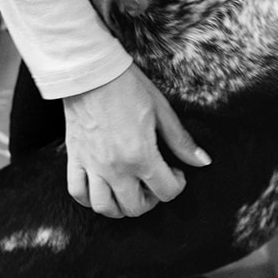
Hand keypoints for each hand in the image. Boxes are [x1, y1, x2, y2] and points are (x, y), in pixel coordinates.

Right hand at [63, 65, 210, 217]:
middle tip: (154, 181)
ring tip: (128, 191)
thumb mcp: (161, 111)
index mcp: (140, 155)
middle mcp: (115, 167)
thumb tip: (203, 162)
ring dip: (120, 206)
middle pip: (135, 207)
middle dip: (151, 200)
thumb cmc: (127, 86)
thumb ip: (181, 141)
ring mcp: (92, 165)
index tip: (175, 171)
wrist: (90, 70)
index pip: (166, 191)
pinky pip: (77, 192)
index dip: (177, 184)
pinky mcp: (75, 157)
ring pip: (104, 207)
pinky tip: (100, 189)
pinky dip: (88, 198)